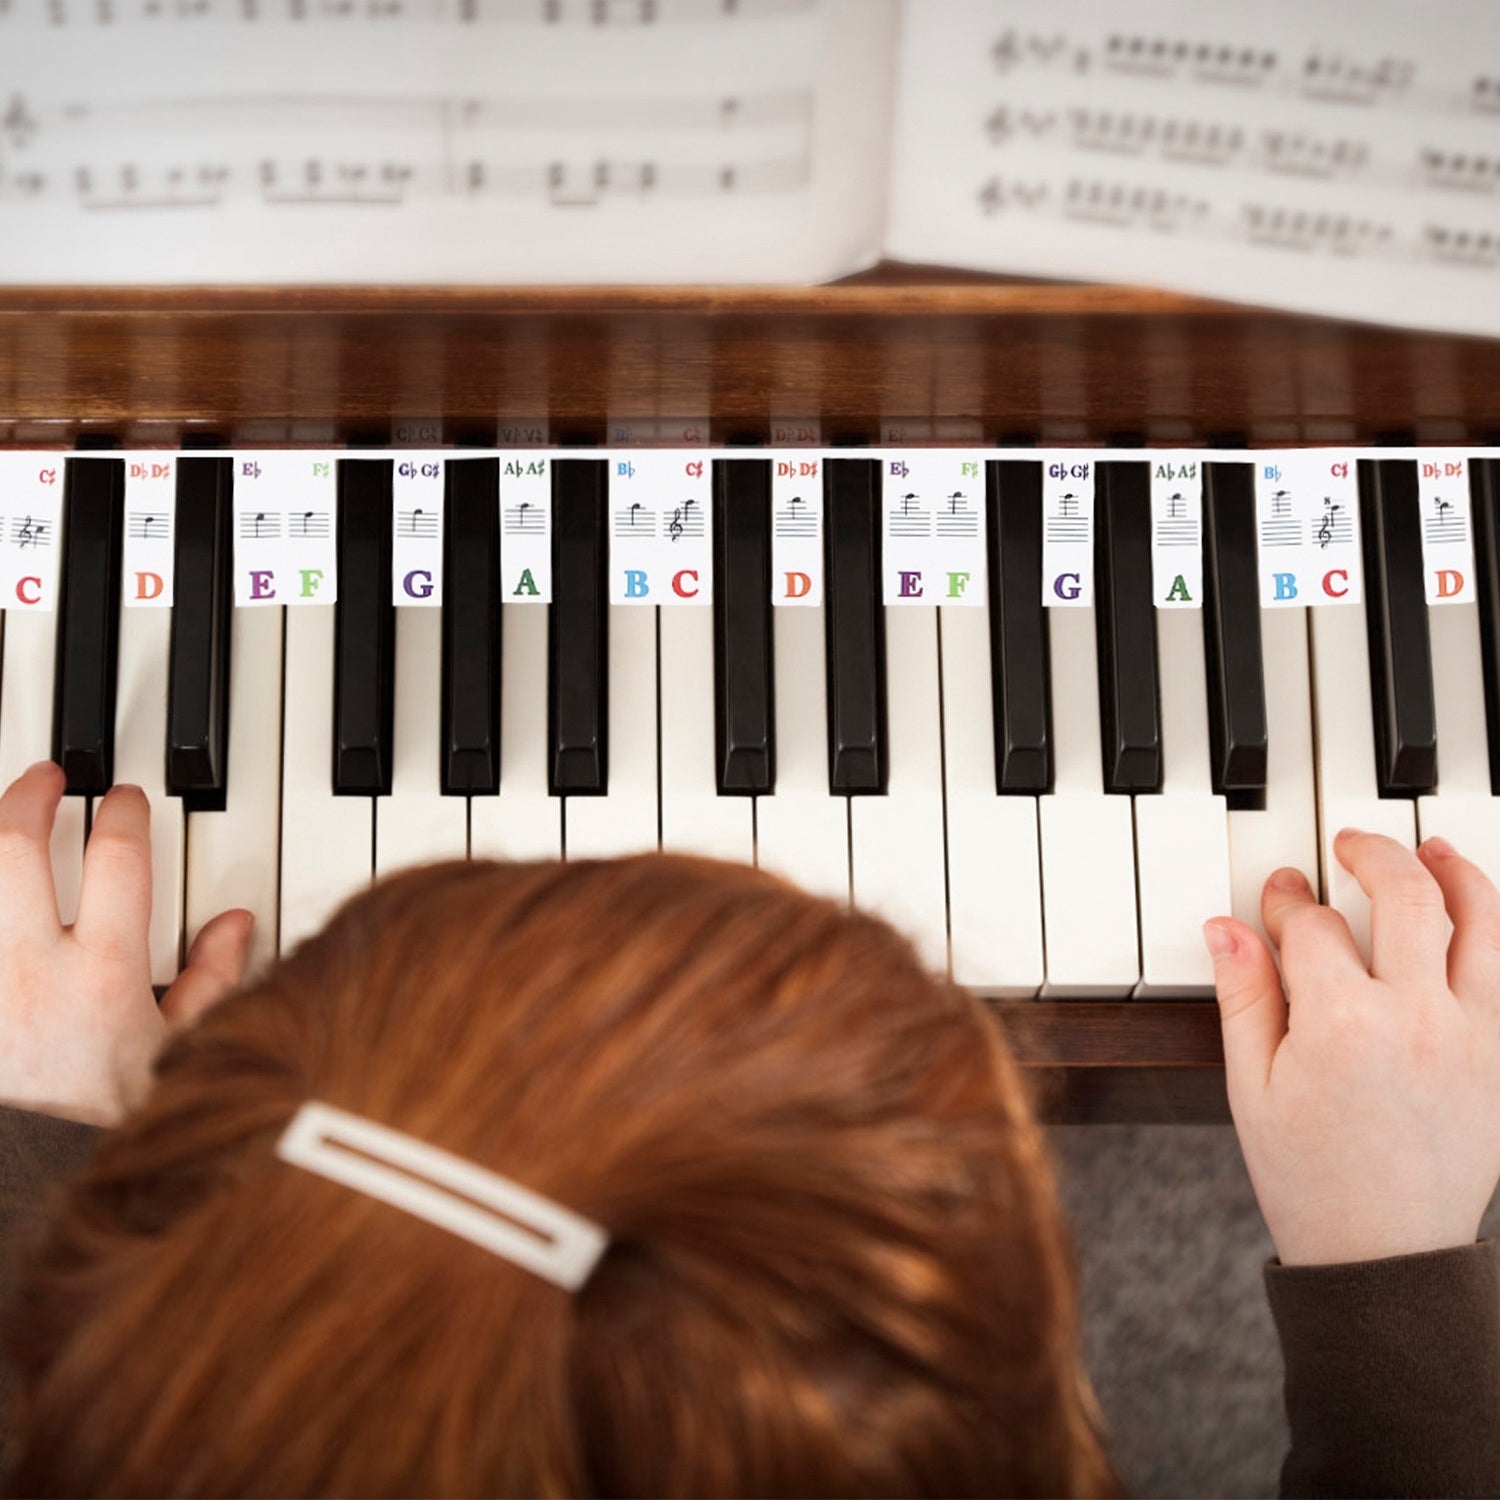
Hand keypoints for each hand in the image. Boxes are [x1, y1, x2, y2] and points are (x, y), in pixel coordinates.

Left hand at [0, 762, 251, 1125]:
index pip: (115, 858)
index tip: (123, 799)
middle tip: (45, 779)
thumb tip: (234, 924)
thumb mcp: (184, 1052)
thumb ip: (211, 980)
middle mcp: (30, 969)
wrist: (36, 1183)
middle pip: (14, 847)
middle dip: (29, 798)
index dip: (122, 813)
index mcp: (105, 972)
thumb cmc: (108, 1128)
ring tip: (1, 821)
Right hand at [1203, 829, 1499, 1266]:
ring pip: (1482, 921)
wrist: (1384, 1254)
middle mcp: (1416, 1018)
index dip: (1285, 900)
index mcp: (1341, 1024)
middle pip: (1405, 895)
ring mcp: (1471, 1036)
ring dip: (1456, 872)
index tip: (1275, 893)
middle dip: (1372, 854)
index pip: (1312, 926)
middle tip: (1349, 845)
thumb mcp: (1250, 1086)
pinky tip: (1478, 914)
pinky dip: (1497, 932)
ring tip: (1433, 850)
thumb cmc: (1310, 1177)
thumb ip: (1244, 997)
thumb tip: (1227, 928)